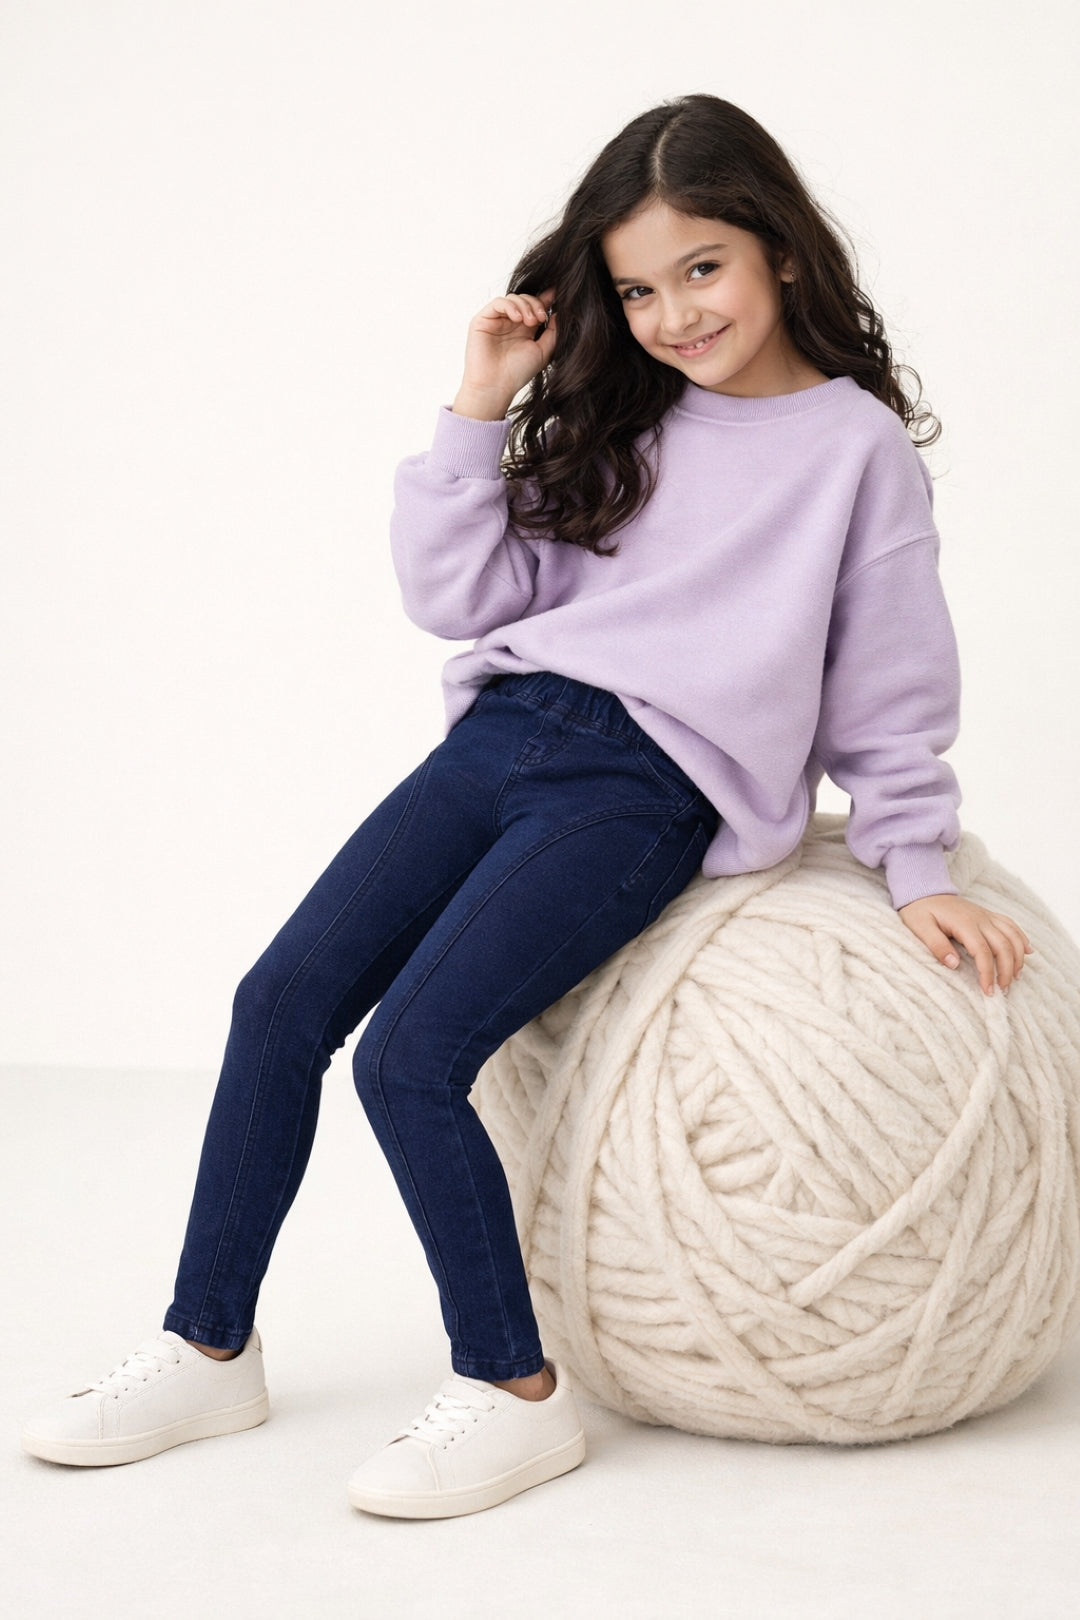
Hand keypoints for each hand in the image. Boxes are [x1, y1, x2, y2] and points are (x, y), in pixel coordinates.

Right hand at [452, 288, 556, 419]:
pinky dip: (510, 306)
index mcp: (525, 330)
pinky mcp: (482, 320)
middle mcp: (510, 323)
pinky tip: (518, 318)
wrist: (495, 387)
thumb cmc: (517, 374)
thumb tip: (559, 313)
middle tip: (541, 318)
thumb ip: (553, 332)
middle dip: (536, 304)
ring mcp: (496, 321)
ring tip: (531, 321)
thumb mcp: (543, 351)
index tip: (559, 293)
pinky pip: (498, 303)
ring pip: (513, 298)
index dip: (546, 298)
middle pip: (526, 299)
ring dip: (525, 305)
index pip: (535, 307)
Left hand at [897, 893, 1033, 995]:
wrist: (923, 890)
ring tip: (1015, 977)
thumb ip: (936, 945)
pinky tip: (1028, 951)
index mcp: (964, 923)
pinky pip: (1011, 925)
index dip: (988, 973)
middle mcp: (980, 918)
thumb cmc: (919, 911)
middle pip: (1004, 946)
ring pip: (1012, 936)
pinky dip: (1022, 938)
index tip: (988, 991)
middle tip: (1003, 990)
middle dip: (1007, 970)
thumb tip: (954, 964)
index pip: (983, 952)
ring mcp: (986, 916)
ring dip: (1018, 958)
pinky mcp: (988, 915)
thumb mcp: (919, 928)